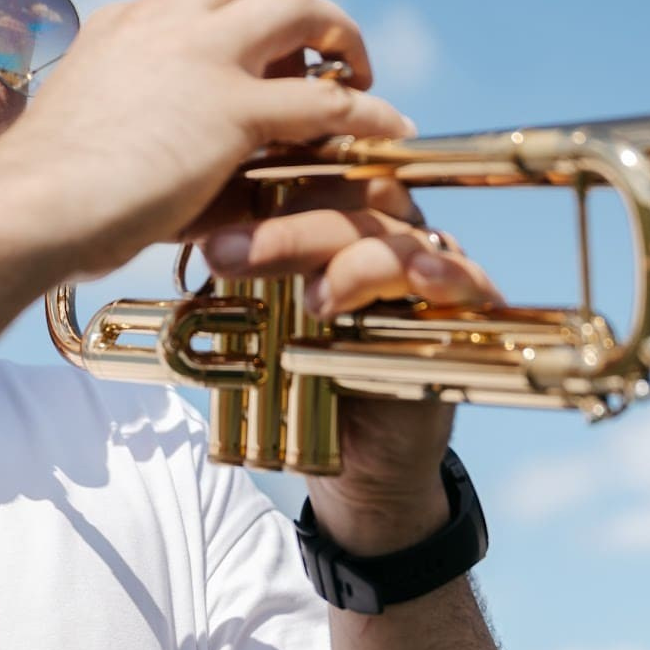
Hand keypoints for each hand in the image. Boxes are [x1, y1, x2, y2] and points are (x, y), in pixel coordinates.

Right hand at [0, 0, 413, 281]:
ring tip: (363, 77)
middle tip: (323, 51)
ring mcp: (201, 59)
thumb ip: (120, 121)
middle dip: (298, 3)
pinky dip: (364, 113)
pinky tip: (383, 132)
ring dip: (341, 37)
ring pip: (299, 8)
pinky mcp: (231, 111)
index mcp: (124, 24)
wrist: (22, 207)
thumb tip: (140, 159)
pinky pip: (324, 102)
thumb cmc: (34, 195)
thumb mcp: (80, 130)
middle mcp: (165, 22)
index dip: (236, 19)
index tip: (259, 56)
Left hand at [200, 181, 503, 555]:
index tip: (203, 214)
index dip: (259, 189)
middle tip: (225, 254)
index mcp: (334, 222)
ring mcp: (427, 262)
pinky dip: (437, 275)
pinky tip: (417, 280)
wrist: (361, 468)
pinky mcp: (466, 304)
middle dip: (283, 228)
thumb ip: (239, 281)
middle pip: (342, 204)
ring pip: (391, 239)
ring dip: (349, 260)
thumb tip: (183, 237)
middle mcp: (384, 231)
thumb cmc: (307, 386)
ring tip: (315, 299)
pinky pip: (458, 276)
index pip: (304, 182)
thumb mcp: (262, 328)